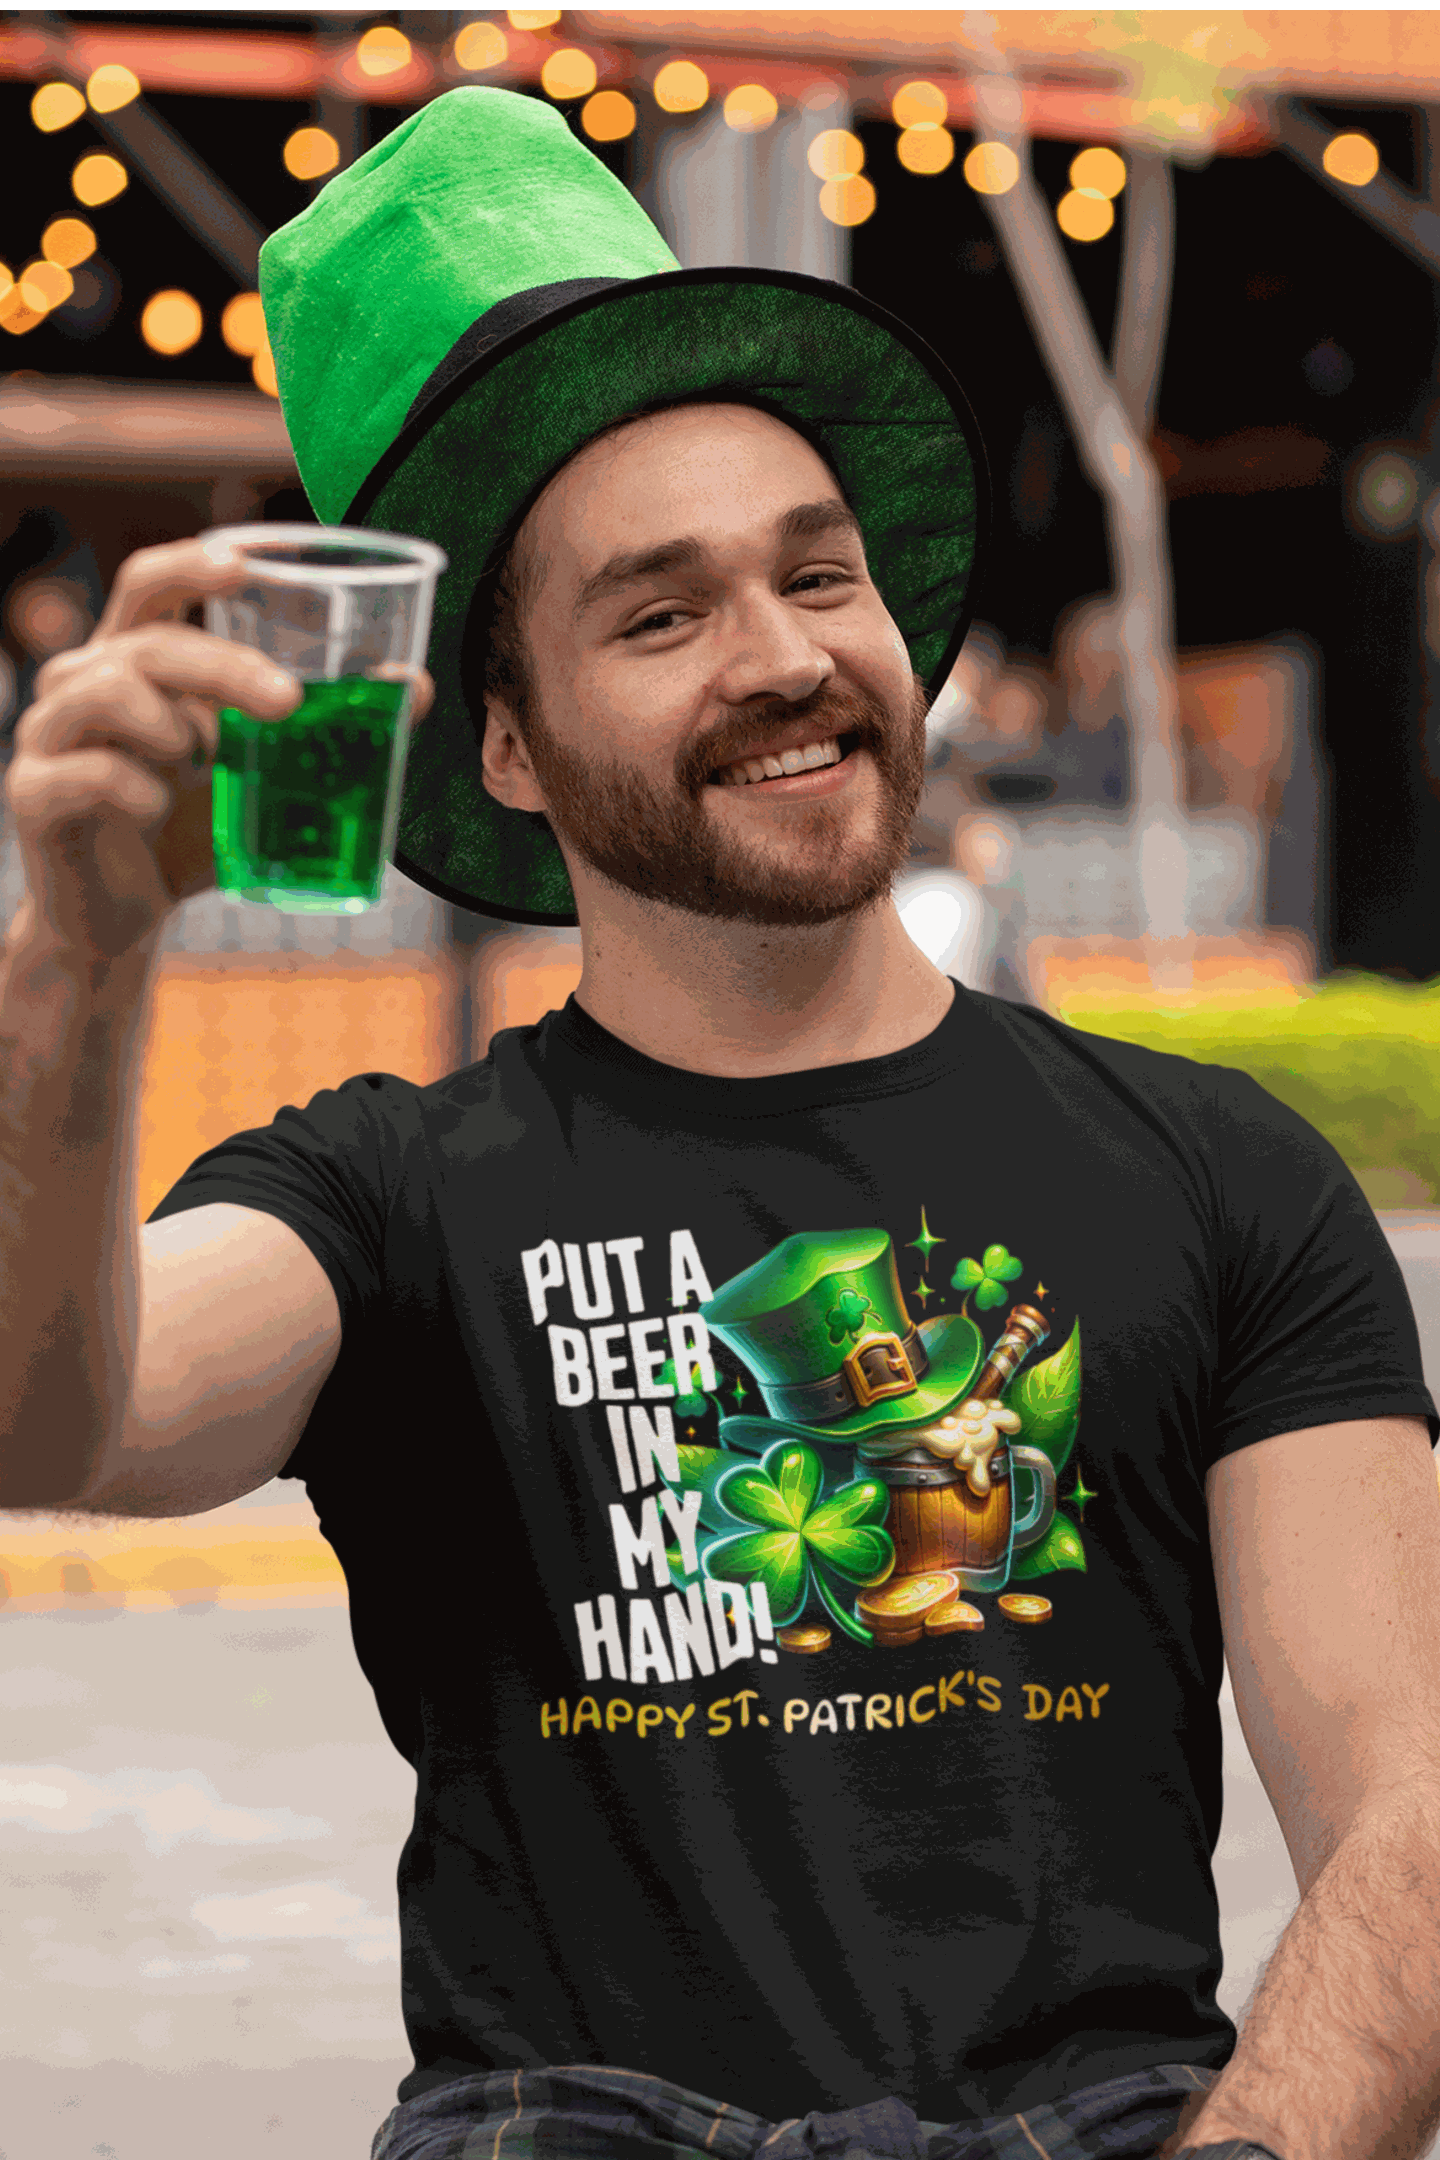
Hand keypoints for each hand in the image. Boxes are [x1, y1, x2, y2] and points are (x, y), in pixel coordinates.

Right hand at [5, 535, 434, 965]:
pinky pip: (88, 773)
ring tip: (199, 765)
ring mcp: (48, 733)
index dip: (192, 562)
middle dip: (226, 665)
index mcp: (134, 660)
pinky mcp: (34, 792)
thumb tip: (413, 685)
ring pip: (108, 692)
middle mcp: (82, 681)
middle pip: (150, 642)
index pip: (152, 584)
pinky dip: (135, 790)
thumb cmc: (190, 831)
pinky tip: (155, 809)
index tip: (246, 563)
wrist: (125, 919)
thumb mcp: (260, 777)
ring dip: (173, 727)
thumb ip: (321, 730)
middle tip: (290, 702)